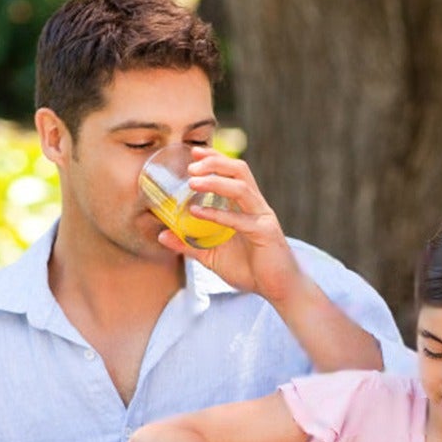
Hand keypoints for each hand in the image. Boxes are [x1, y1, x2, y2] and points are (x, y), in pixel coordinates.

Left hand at [155, 148, 300, 303]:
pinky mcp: (266, 233)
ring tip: (193, 181)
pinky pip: (240, 219)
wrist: (279, 289)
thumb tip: (162, 235)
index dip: (215, 158)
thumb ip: (189, 244)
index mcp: (246, 206)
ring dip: (215, 181)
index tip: (194, 152)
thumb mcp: (212, 256)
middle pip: (239, 170)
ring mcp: (262, 217)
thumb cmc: (250, 270)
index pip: (233, 172)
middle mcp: (256, 206)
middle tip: (191, 163)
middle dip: (215, 162)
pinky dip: (218, 213)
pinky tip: (198, 212)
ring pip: (241, 188)